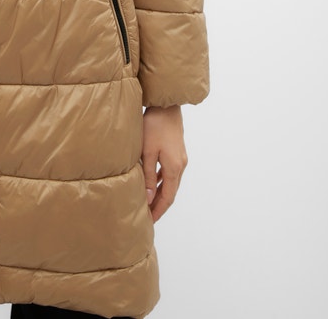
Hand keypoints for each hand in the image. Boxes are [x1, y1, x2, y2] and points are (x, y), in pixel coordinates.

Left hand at [141, 105, 187, 221]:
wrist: (166, 105)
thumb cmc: (154, 126)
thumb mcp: (147, 152)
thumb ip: (147, 176)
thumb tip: (148, 198)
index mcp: (174, 168)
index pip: (167, 197)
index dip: (158, 211)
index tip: (149, 222)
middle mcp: (180, 166)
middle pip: (170, 192)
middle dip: (159, 205)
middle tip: (147, 216)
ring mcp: (180, 158)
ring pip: (170, 183)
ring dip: (160, 194)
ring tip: (149, 203)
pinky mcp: (176, 151)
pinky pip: (169, 172)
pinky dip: (161, 181)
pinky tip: (153, 182)